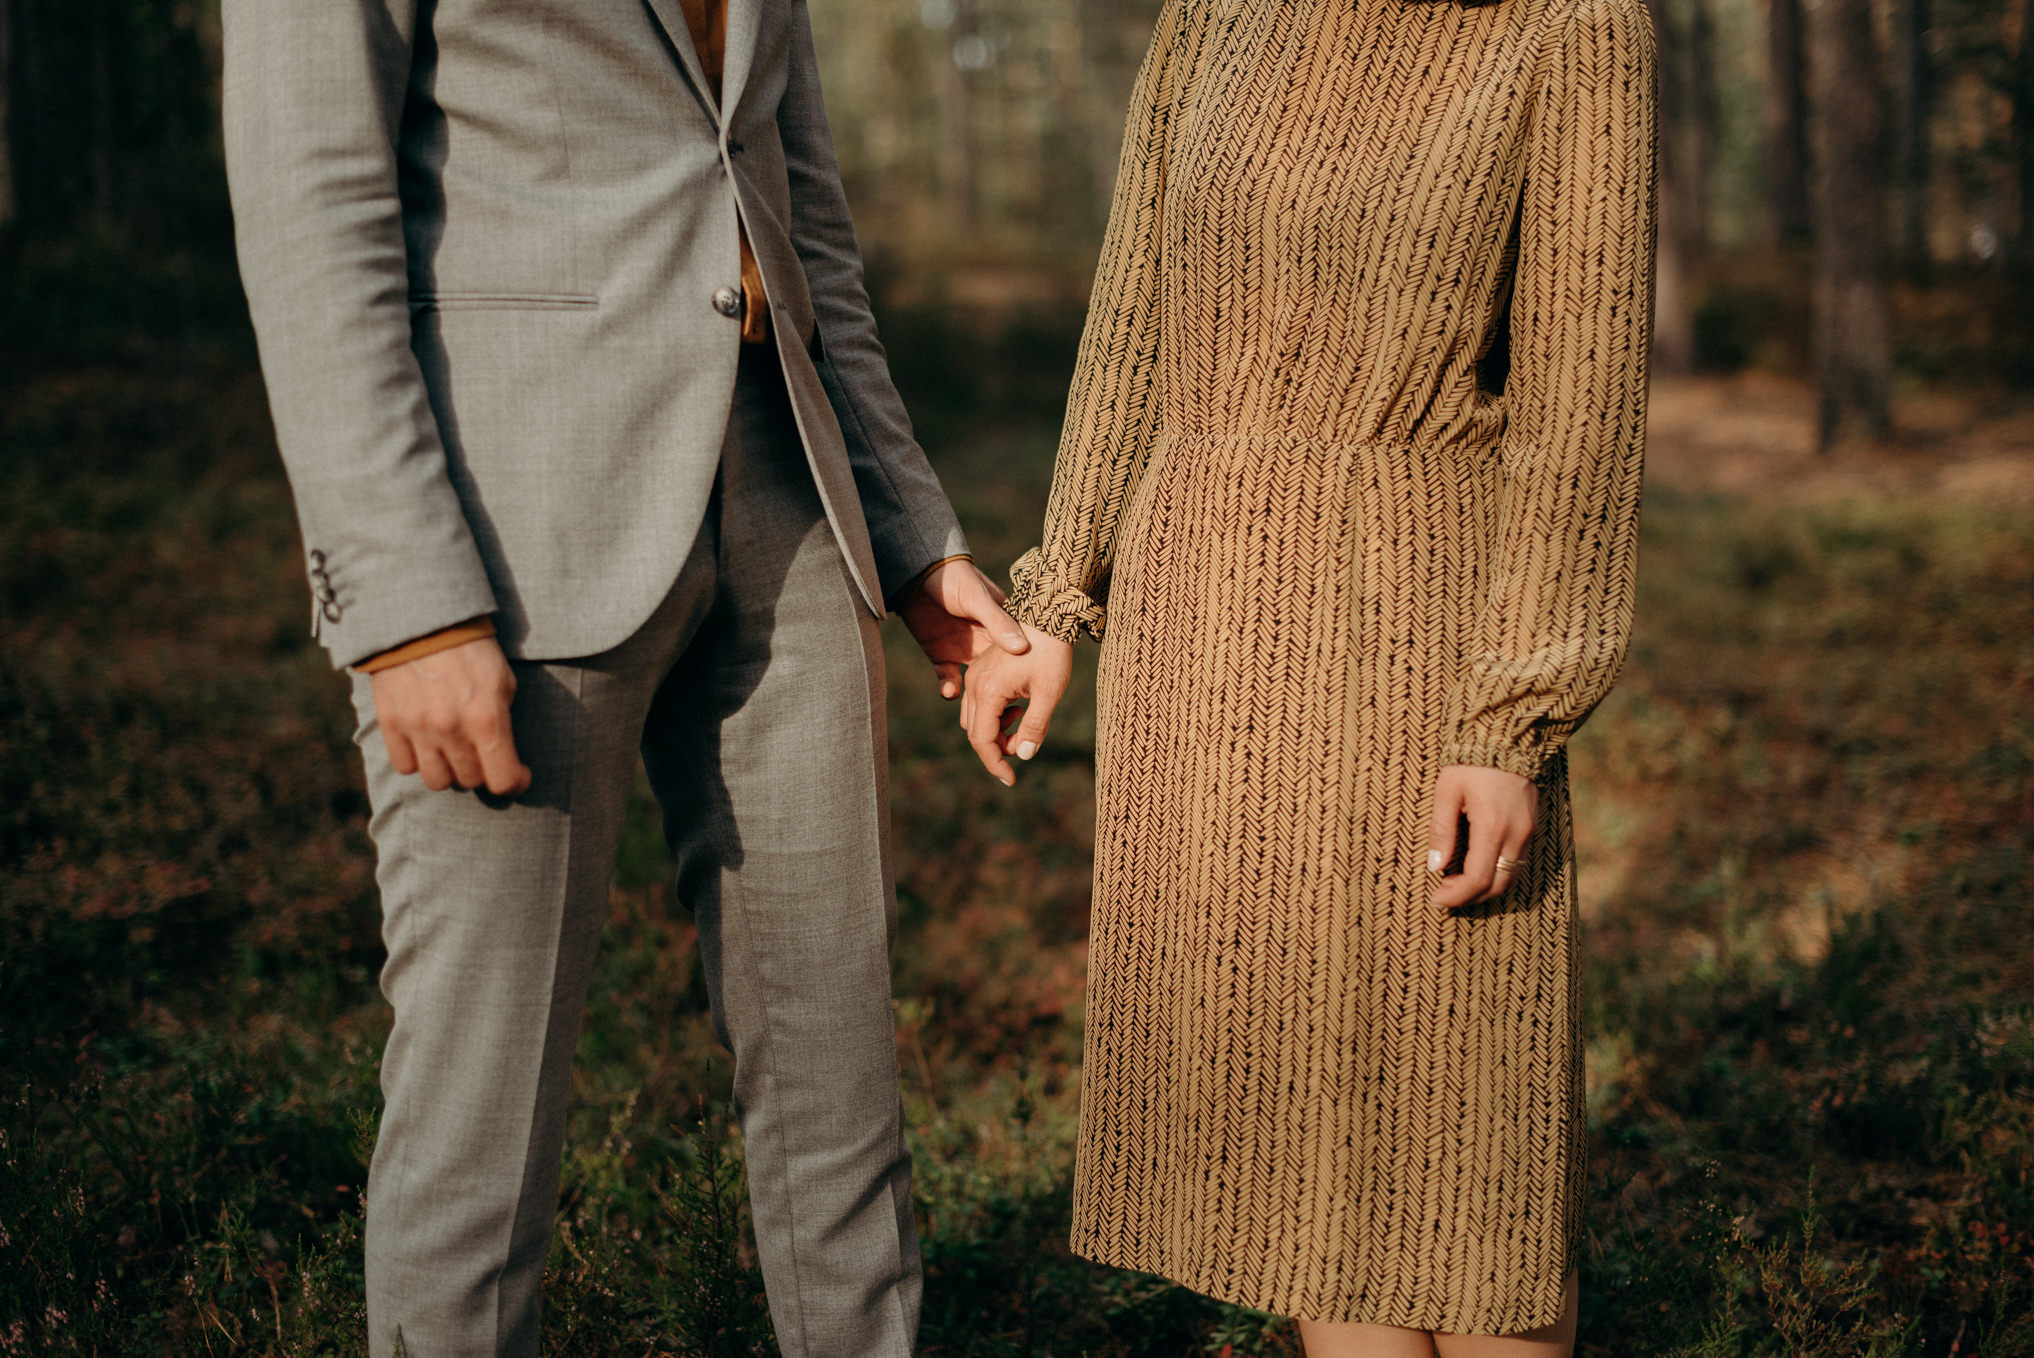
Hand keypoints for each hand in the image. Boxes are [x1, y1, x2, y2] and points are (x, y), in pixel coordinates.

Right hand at [369, 636, 531, 795]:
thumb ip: (502, 719)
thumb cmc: (471, 649)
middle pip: (470, 780)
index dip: (515, 782)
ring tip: (454, 752)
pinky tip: (427, 743)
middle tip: (483, 753)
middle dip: (482, 770)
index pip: (502, 779)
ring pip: (436, 780)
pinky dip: (418, 760)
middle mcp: (451, 730)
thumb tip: (502, 750)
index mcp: (486, 718)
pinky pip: (405, 766)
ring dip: (449, 770)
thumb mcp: (502, 680)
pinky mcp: (390, 724)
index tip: (518, 775)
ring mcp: (417, 729)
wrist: (421, 621)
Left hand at [894, 558, 1030, 698]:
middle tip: (1008, 718)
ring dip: (976, 700)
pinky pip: (948, 679)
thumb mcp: (977, 598)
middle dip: (1004, 699)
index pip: (1020, 654)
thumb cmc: (955, 578)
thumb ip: (997, 621)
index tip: (1033, 691)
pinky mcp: (941, 656)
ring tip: (978, 712)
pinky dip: (948, 688)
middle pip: (1000, 676)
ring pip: (976, 685)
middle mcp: (986, 643)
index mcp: (1002, 628)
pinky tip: (949, 691)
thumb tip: (1021, 649)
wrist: (918, 572)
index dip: (1026, 673)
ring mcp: (964, 651)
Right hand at [960, 625, 1073, 785]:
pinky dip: (995, 715)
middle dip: (997, 749)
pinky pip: (979, 703)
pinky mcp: (981, 670)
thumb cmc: (1052, 653)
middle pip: (975, 732)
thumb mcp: (1049, 693)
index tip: (1012, 780)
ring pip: (974, 718)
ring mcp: (975, 675)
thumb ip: (1034, 727)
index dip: (995, 764)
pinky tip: (1018, 706)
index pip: (982, 740)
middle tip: (1023, 748)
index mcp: (988, 692)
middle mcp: (974, 684)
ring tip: (1024, 721)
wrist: (1048, 615)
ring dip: (995, 731)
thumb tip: (1023, 756)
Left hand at [1427, 765, 1537, 909]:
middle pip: (1498, 885)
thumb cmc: (1471, 763)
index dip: (1456, 895)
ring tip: (1457, 884)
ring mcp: (1529, 832)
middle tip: (1444, 895)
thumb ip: (1441, 831)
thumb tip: (1436, 867)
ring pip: (1512, 878)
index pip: (1478, 879)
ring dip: (1485, 888)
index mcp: (1492, 827)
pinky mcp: (1533, 827)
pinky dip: (1499, 874)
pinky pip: (1519, 863)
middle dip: (1470, 897)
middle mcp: (1517, 835)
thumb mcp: (1447, 791)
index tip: (1436, 899)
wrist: (1508, 738)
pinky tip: (1478, 867)